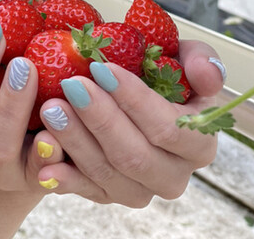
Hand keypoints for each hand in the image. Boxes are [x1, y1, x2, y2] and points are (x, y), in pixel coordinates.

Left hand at [35, 39, 223, 206]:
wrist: (134, 98)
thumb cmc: (163, 75)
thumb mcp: (185, 57)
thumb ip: (201, 61)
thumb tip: (207, 75)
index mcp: (199, 143)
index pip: (169, 128)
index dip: (135, 100)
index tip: (102, 69)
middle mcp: (173, 175)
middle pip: (134, 155)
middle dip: (100, 119)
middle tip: (71, 85)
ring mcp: (141, 190)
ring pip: (107, 174)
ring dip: (76, 141)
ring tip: (51, 108)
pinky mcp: (110, 195)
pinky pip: (85, 191)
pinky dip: (64, 177)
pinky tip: (46, 159)